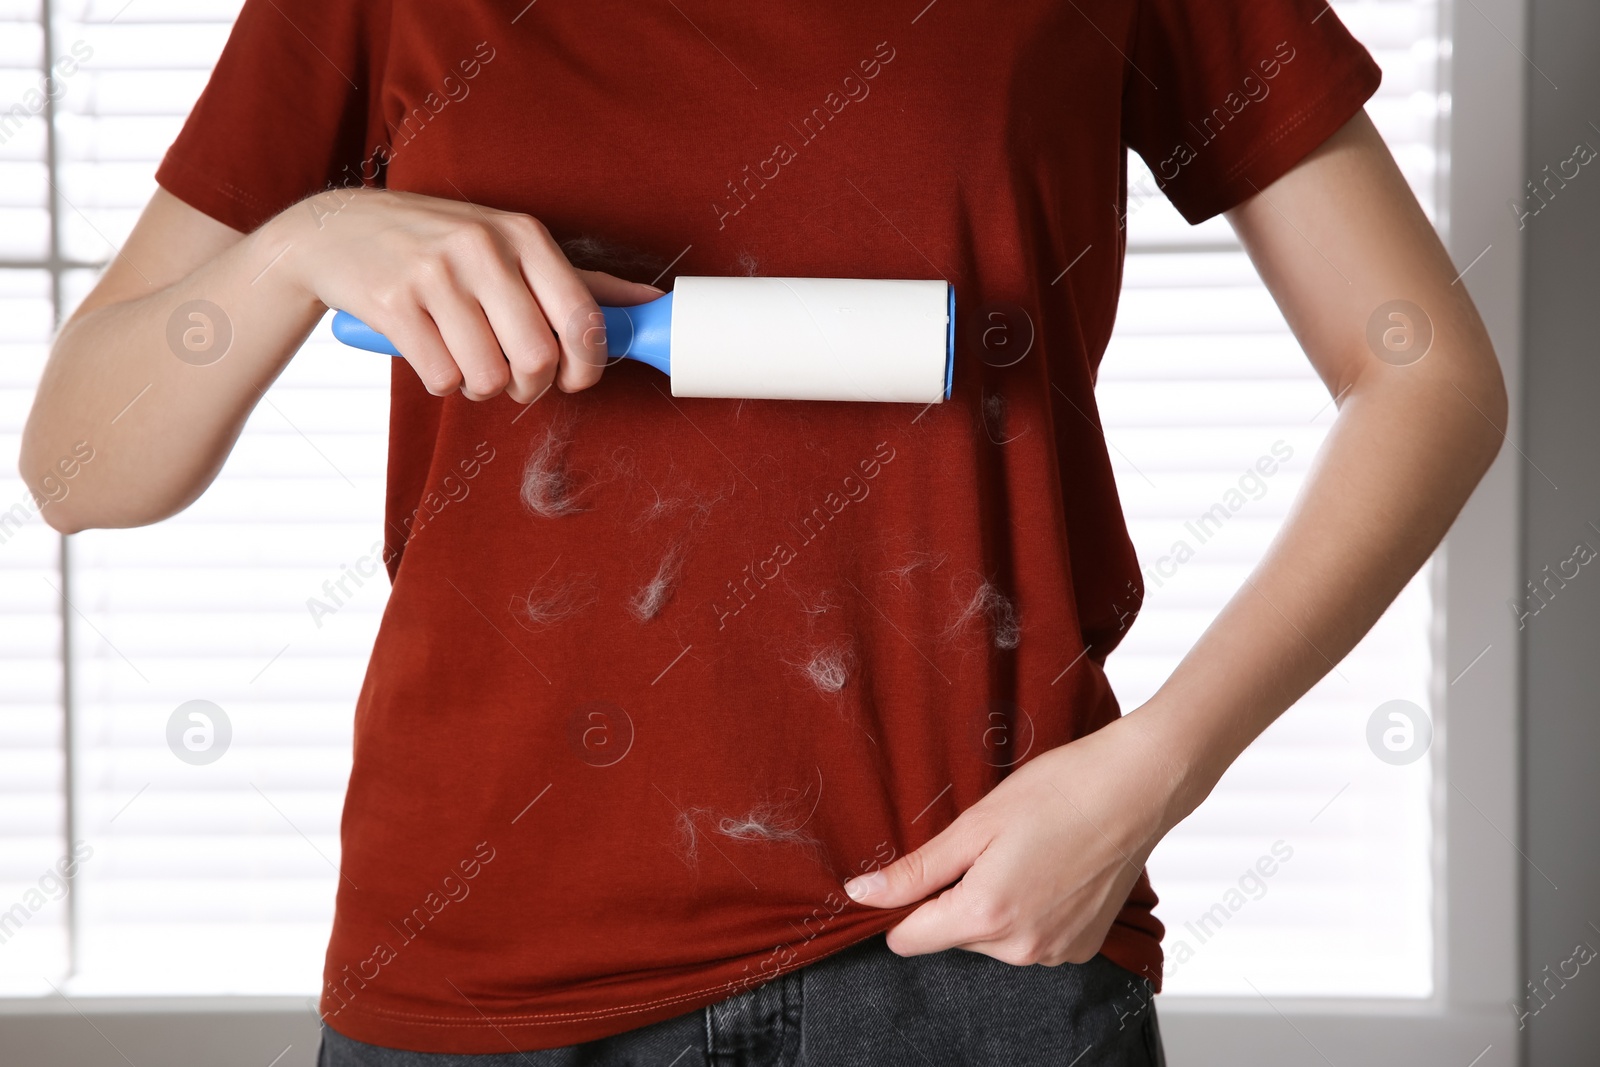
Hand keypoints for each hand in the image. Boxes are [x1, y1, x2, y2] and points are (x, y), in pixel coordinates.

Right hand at [274, 188, 663, 402]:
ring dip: (481, 387)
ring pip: (488, 377)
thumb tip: (651, 303)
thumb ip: (581, 281)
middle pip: (538, 359)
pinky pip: (442, 378)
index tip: (575, 378)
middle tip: (513, 375)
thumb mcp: (511, 245)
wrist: (336, 230)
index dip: (588, 366)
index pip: (583, 318)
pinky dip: (442, 381)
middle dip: (530, 385)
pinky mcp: (393, 303)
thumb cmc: (439, 243)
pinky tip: (430, 351)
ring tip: (466, 358)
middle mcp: (483, 248)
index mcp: (524, 234)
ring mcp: (435, 273)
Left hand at [841, 711, 1186, 965]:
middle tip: (986, 846)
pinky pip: (1029, 938)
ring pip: (991, 938)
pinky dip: (1029, 910)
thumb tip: (862, 895)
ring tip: (1023, 853)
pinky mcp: (1080, 947)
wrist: (1137, 787)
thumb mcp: (975, 824)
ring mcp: (1054, 952)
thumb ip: (916, 870)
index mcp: (986, 915)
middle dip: (954, 897)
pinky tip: (1048, 870)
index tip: (918, 870)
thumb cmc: (1058, 792)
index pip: (908, 941)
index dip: (901, 906)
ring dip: (992, 903)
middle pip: (950, 937)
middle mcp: (1020, 948)